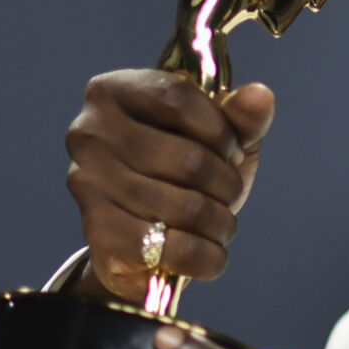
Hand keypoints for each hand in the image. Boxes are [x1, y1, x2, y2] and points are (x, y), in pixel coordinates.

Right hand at [64, 71, 275, 301]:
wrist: (143, 240)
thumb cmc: (181, 175)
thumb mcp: (219, 138)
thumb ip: (242, 117)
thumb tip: (260, 96)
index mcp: (114, 92)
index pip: (177, 98)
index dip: (221, 130)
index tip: (233, 152)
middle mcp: (90, 133)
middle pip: (188, 159)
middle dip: (226, 183)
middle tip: (228, 193)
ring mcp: (88, 184)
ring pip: (186, 207)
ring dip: (220, 222)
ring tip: (220, 222)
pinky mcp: (98, 234)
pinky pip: (176, 248)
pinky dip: (208, 255)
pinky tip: (209, 250)